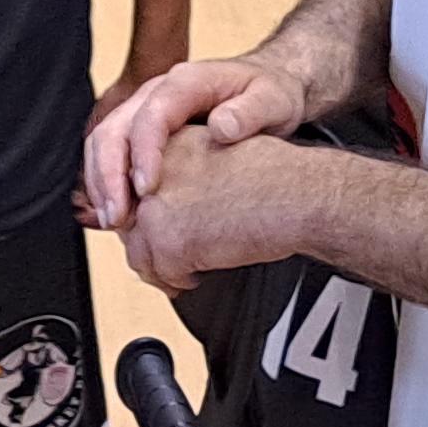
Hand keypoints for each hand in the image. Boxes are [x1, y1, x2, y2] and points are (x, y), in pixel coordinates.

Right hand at [81, 54, 307, 227]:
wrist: (267, 88)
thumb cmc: (271, 95)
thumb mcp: (274, 100)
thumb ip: (251, 111)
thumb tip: (220, 127)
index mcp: (185, 82)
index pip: (151, 116)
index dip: (143, 154)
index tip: (147, 190)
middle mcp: (156, 93)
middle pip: (113, 129)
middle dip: (108, 175)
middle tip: (117, 218)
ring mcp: (145, 111)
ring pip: (104, 143)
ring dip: (101, 183)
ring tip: (112, 222)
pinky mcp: (143, 132)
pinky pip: (113, 155)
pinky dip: (107, 184)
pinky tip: (115, 215)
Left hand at [113, 125, 326, 292]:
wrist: (298, 194)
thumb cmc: (274, 176)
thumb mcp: (215, 155)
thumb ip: (179, 173)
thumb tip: (156, 204)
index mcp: (166, 145)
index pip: (129, 186)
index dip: (142, 215)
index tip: (154, 229)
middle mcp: (155, 172)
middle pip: (128, 221)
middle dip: (149, 244)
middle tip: (174, 254)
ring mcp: (156, 206)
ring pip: (139, 252)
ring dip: (163, 266)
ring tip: (189, 266)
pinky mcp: (169, 240)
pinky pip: (162, 274)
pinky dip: (180, 281)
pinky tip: (201, 272)